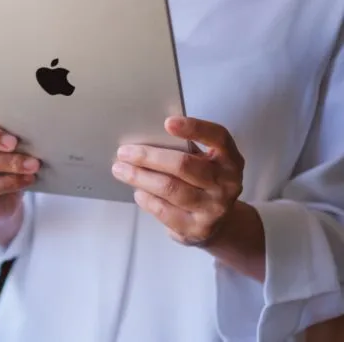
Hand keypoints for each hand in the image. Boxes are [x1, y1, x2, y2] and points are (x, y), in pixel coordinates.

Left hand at [111, 116, 244, 246]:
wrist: (218, 224)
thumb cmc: (202, 183)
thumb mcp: (204, 163)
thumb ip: (184, 150)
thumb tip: (145, 139)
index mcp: (230, 159)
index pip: (218, 137)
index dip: (195, 128)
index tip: (168, 122)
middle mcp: (227, 183)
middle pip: (183, 165)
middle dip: (148, 157)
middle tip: (124, 152)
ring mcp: (214, 208)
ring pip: (169, 188)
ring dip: (139, 177)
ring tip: (120, 170)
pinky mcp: (197, 228)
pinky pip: (164, 210)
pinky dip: (146, 198)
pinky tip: (138, 191)